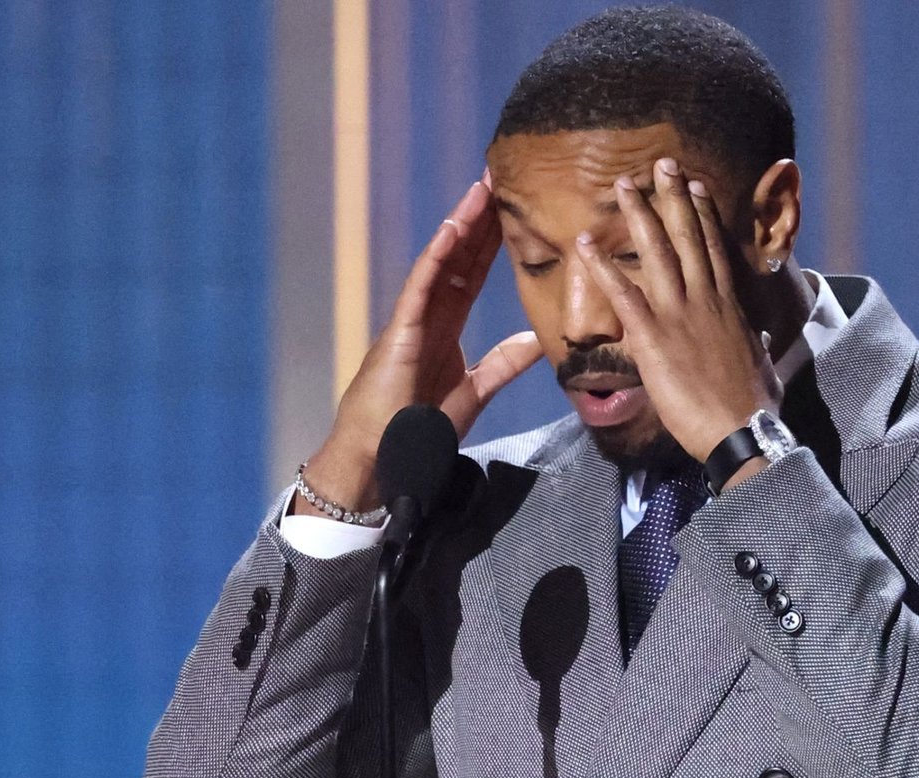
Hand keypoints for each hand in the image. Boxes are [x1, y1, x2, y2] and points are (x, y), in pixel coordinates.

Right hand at [297, 175, 543, 512]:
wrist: (380, 459)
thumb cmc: (417, 430)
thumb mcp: (475, 390)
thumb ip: (504, 363)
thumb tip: (538, 339)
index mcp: (445, 326)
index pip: (473, 272)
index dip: (493, 240)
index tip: (513, 206)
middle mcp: (427, 315)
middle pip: (459, 257)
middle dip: (480, 218)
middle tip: (501, 177)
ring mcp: (411, 320)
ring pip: (439, 262)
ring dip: (460, 225)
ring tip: (481, 188)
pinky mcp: (399, 333)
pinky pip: (419, 288)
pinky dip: (434, 258)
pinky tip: (451, 230)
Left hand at [574, 158, 780, 460]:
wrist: (742, 430)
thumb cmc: (753, 406)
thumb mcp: (760, 363)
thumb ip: (751, 343)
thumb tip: (757, 339)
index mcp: (729, 305)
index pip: (714, 247)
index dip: (703, 213)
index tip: (695, 185)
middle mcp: (706, 299)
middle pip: (687, 236)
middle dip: (673, 196)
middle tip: (661, 163)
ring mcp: (679, 314)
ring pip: (656, 252)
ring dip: (638, 215)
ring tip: (622, 183)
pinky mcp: (654, 337)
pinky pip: (623, 294)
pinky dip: (602, 267)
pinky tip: (583, 244)